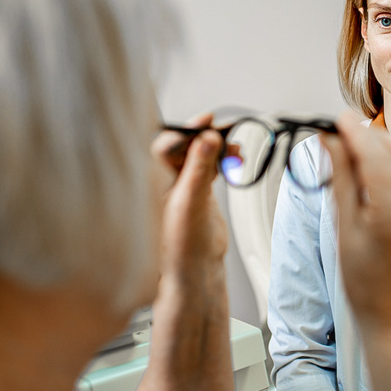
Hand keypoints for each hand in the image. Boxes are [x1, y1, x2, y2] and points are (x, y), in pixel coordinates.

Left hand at [152, 113, 227, 284]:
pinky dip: (224, 160)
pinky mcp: (200, 191)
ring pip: (202, 155)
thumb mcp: (190, 201)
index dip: (188, 131)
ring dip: (219, 148)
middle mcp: (167, 178)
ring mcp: (185, 184)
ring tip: (236, 147)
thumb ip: (199, 168)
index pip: (168, 144)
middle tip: (226, 129)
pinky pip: (211, 166)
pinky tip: (236, 157)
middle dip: (207, 136)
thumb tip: (206, 138)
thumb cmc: (181, 243)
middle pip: (187, 145)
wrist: (196, 268)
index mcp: (154, 178)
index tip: (207, 122)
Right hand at [320, 120, 390, 327]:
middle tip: (342, 135)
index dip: (353, 132)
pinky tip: (384, 165)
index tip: (336, 119)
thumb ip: (341, 179)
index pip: (374, 154)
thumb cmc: (366, 283)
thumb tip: (330, 140)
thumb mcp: (345, 229)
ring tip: (360, 150)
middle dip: (370, 135)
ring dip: (388, 144)